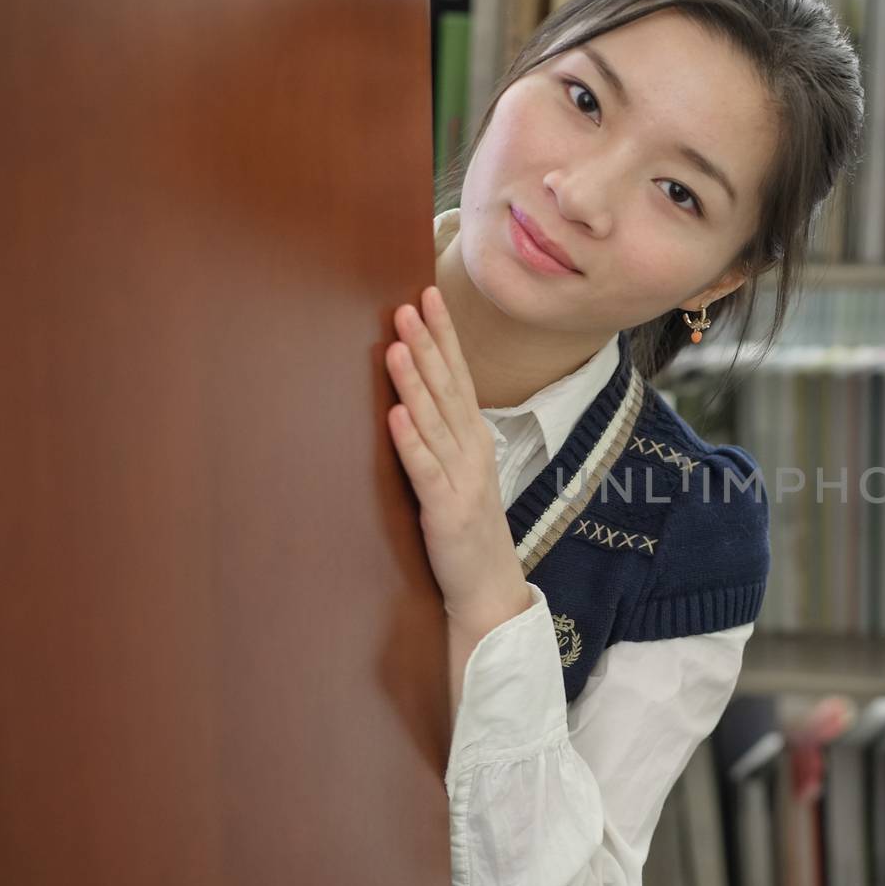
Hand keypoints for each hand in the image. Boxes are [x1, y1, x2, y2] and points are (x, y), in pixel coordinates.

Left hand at [385, 286, 528, 629]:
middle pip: (448, 388)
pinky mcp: (445, 510)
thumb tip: (414, 398)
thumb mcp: (461, 474)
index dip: (443, 336)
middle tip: (409, 303)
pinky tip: (395, 414)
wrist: (489, 589)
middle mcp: (473, 451)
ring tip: (398, 345)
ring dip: (415, 381)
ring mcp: (461, 480)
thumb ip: (443, 437)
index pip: (458, 375)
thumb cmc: (470, 531)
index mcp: (475, 439)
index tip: (428, 295)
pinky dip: (410, 441)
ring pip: (435, 421)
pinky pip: (424, 469)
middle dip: (429, 344)